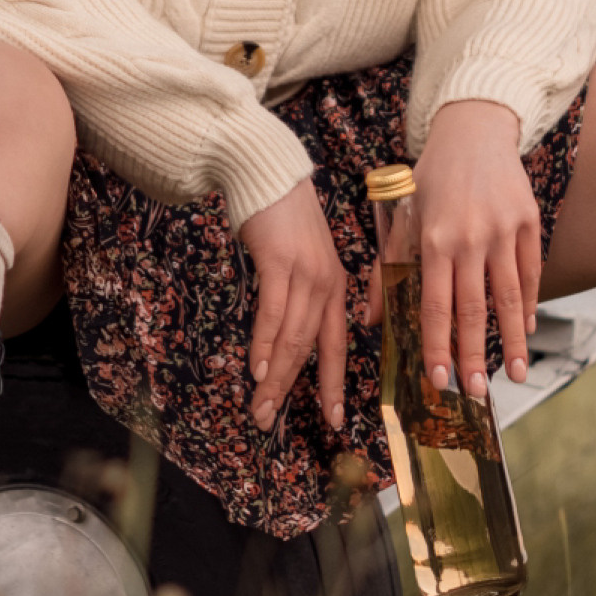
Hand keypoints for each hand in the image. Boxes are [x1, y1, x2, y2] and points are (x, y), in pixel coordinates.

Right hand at [236, 179, 349, 435]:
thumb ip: (299, 296)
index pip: (337, 345)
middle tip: (271, 421)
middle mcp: (327, 284)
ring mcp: (306, 274)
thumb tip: (282, 338)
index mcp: (336, 287)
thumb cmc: (282, 219)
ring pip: (292, 337)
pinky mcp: (281, 262)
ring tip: (261, 406)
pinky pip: (274, 313)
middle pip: (311, 348)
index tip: (332, 419)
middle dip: (293, 390)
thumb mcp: (302, 260)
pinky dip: (265, 344)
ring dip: (275, 377)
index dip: (333, 384)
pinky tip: (258, 369)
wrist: (270, 175)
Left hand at [361, 100, 538, 405]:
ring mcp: (503, 230)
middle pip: (474, 309)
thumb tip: (370, 317)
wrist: (473, 130)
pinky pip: (530, 272)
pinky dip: (530, 303)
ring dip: (512, 340)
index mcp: (434, 239)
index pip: (436, 306)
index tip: (440, 380)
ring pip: (509, 297)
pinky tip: (527, 329)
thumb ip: (388, 267)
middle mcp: (470, 238)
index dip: (438, 346)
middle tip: (478, 393)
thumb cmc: (431, 178)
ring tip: (514, 374)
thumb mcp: (402, 216)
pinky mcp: (528, 222)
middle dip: (475, 355)